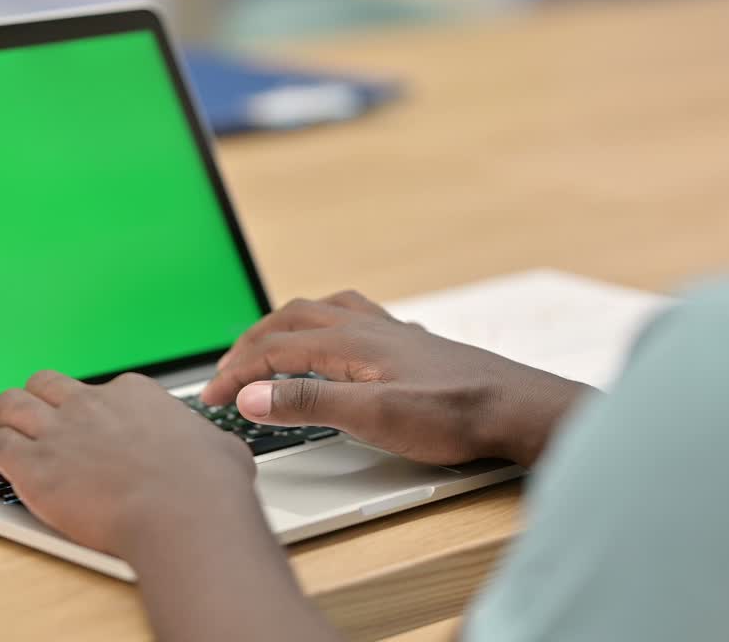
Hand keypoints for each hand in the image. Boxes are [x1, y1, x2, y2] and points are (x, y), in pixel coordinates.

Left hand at [0, 370, 260, 557]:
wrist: (184, 516)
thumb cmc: (208, 489)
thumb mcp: (221, 448)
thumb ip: (206, 442)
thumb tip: (217, 450)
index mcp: (133, 394)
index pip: (98, 388)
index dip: (88, 409)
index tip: (88, 428)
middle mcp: (91, 404)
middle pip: (46, 384)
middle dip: (38, 401)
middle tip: (35, 421)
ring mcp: (60, 432)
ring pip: (11, 405)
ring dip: (4, 420)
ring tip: (4, 436)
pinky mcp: (35, 467)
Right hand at [202, 290, 592, 467]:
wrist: (517, 409)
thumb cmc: (455, 414)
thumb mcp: (374, 417)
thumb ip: (309, 404)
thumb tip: (251, 396)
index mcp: (349, 341)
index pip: (272, 350)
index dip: (235, 374)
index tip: (211, 400)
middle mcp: (365, 326)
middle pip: (288, 321)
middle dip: (249, 345)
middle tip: (226, 376)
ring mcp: (387, 331)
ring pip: (318, 311)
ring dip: (281, 327)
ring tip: (264, 349)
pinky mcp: (406, 342)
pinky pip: (349, 316)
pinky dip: (320, 324)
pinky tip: (331, 342)